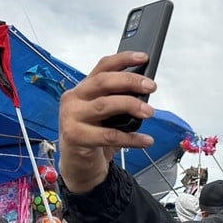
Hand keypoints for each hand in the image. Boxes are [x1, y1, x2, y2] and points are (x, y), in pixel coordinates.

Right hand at [58, 51, 156, 192]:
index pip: (102, 66)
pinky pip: (109, 136)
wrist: (79, 164)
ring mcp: (71, 117)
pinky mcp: (75, 137)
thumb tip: (145, 89)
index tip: (144, 57)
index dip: (123, 59)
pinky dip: (131, 138)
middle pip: (103, 82)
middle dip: (130, 81)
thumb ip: (118, 100)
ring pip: (105, 105)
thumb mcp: (106, 114)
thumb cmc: (95, 135)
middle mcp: (74, 99)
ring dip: (131, 105)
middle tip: (151, 86)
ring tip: (150, 111)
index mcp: (83, 88)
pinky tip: (146, 140)